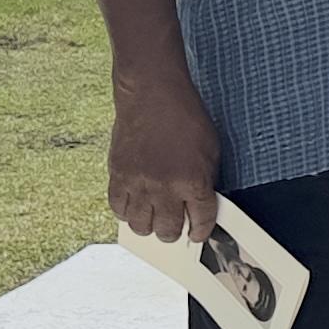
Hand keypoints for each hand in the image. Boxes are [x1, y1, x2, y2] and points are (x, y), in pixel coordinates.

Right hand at [106, 69, 221, 245]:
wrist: (152, 95)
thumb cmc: (186, 117)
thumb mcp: (211, 149)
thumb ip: (206, 180)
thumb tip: (200, 203)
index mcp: (193, 180)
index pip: (200, 221)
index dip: (200, 231)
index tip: (197, 234)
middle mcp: (165, 187)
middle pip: (167, 230)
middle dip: (174, 233)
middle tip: (174, 227)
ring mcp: (138, 183)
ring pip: (140, 225)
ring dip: (149, 225)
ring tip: (153, 217)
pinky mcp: (117, 175)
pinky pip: (118, 208)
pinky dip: (126, 212)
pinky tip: (134, 205)